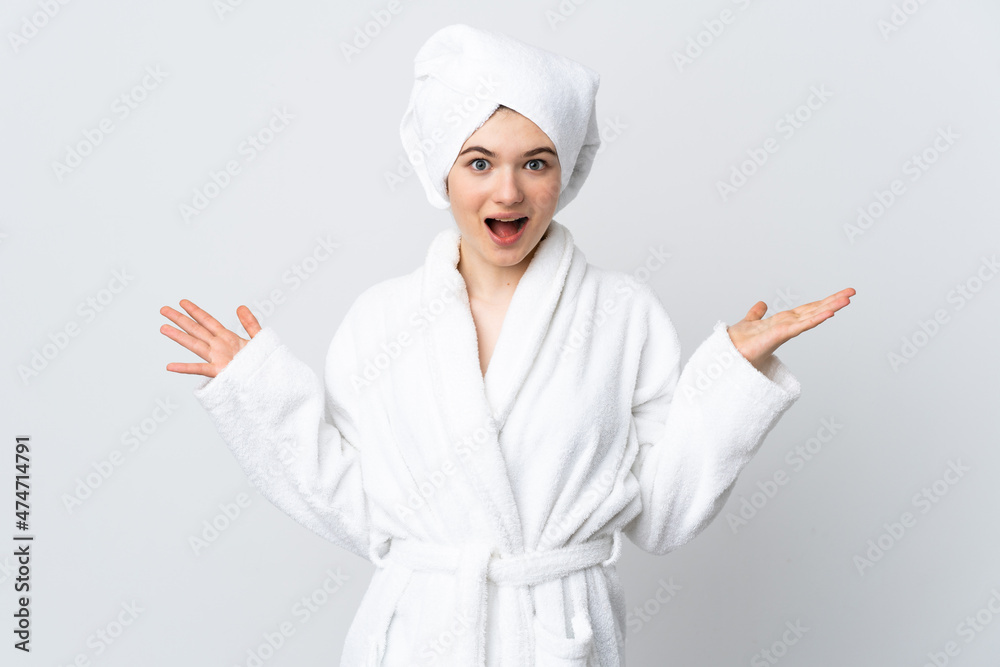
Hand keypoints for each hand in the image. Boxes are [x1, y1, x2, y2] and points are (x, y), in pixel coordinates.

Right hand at [159, 299, 260, 377]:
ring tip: (163, 327)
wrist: (268, 381)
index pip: (208, 321)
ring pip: (194, 344)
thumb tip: (240, 307)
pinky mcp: (219, 371)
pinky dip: (184, 368)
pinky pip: (200, 369)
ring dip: (178, 336)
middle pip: (196, 329)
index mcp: (228, 338)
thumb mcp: (259, 338)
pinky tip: (170, 366)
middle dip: (180, 319)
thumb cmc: (262, 363)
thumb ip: (250, 323)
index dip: (196, 311)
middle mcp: (219, 346)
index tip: (182, 302)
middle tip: (163, 309)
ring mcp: (217, 358)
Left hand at [727, 288, 855, 371]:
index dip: (823, 302)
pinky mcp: (781, 334)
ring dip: (830, 307)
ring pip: (812, 316)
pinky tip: (829, 312)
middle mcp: (788, 325)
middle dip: (833, 301)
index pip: (807, 309)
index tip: (840, 294)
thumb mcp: (751, 321)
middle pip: (815, 310)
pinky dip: (815, 319)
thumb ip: (757, 313)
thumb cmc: (740, 342)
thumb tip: (761, 304)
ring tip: (847, 299)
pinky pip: (801, 325)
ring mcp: (786, 330)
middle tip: (852, 292)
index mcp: (783, 321)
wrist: (729, 353)